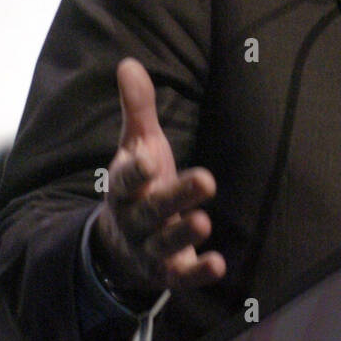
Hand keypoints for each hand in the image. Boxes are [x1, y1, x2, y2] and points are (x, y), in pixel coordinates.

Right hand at [91, 57, 225, 304]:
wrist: (121, 246)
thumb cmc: (140, 184)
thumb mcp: (136, 146)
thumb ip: (137, 109)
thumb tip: (128, 63)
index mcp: (124, 187)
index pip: (125, 178)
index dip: (135, 170)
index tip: (148, 158)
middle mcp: (135, 219)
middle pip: (152, 210)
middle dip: (176, 197)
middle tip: (206, 179)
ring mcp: (150, 248)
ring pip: (164, 244)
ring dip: (184, 234)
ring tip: (204, 222)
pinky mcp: (167, 273)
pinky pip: (181, 278)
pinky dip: (197, 273)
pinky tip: (219, 266)